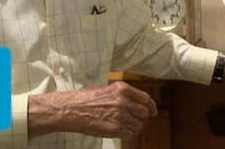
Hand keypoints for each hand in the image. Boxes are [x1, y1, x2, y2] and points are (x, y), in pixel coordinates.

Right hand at [28, 81, 157, 139]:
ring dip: (133, 127)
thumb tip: (138, 103)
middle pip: (144, 113)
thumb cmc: (86, 99)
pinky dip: (126, 134)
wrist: (72, 109)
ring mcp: (120, 115)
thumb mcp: (108, 90)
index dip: (151, 107)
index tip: (153, 112)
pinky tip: (118, 130)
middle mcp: (123, 101)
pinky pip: (130, 134)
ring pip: (138, 125)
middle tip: (133, 120)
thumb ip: (124, 95)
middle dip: (140, 118)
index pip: (146, 98)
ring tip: (122, 125)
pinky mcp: (115, 128)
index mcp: (122, 89)